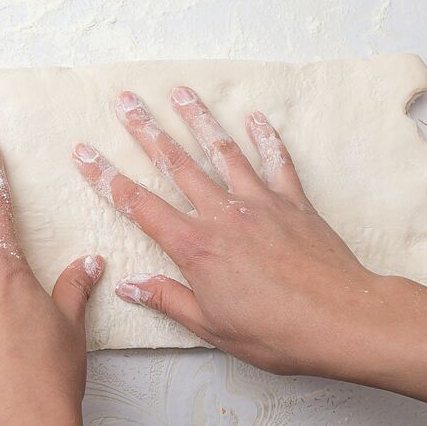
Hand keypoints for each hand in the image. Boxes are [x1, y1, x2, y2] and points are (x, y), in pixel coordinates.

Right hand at [73, 88, 426, 422]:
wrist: (342, 319)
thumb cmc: (276, 332)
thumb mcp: (211, 326)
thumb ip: (168, 299)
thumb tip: (128, 285)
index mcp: (195, 246)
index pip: (139, 205)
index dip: (106, 177)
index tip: (84, 153)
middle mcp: (222, 214)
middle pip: (176, 164)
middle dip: (146, 130)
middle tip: (126, 100)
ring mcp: (260, 203)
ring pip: (222, 152)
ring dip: (198, 120)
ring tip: (180, 93)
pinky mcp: (293, 202)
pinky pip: (277, 162)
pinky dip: (267, 138)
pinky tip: (256, 118)